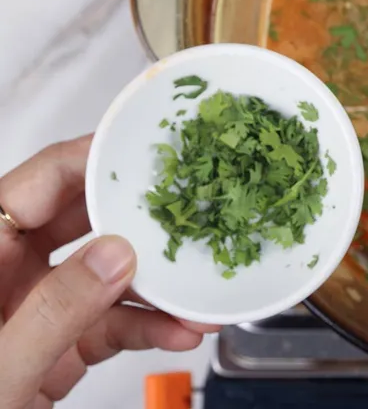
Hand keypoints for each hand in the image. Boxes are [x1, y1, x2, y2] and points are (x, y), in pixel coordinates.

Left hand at [0, 136, 219, 408]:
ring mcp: (36, 310)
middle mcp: (9, 272)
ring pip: (107, 275)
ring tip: (198, 289)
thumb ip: (55, 309)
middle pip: (83, 222)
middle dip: (141, 220)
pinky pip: (112, 322)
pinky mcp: (60, 348)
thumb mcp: (1, 366)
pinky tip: (179, 331)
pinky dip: (149, 326)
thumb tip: (117, 254)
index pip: (39, 184)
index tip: (148, 151)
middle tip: (192, 209)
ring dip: (157, 285)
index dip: (91, 160)